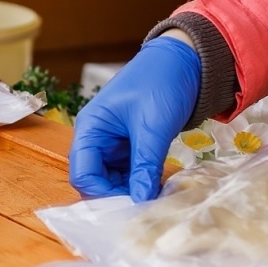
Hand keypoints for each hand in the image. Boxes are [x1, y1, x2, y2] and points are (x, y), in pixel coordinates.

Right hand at [68, 34, 200, 200]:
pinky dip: (141, 180)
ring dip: (130, 190)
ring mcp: (114, 142)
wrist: (185, 60)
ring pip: (113, 179)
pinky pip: (129, 171)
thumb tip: (140, 201)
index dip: (101, 193)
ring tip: (154, 196)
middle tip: (143, 206)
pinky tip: (157, 186)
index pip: (82, 173)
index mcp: (90, 128)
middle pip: (95, 179)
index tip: (128, 206)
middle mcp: (96, 138)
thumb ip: (144, 166)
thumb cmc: (161, 83)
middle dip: (116, 194)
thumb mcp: (153, 127)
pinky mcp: (131, 145)